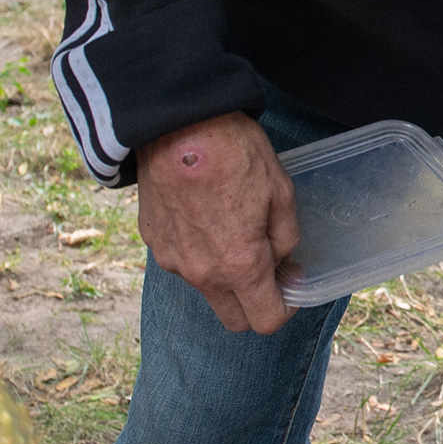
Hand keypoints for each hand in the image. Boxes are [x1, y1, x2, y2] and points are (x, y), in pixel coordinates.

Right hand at [136, 110, 296, 333]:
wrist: (175, 122)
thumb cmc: (233, 152)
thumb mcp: (281, 192)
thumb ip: (286, 240)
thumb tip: (285, 267)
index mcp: (239, 265)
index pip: (266, 321)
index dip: (286, 308)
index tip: (290, 283)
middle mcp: (202, 273)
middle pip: (234, 319)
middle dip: (254, 304)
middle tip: (266, 266)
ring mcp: (172, 260)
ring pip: (206, 289)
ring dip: (223, 276)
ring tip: (230, 228)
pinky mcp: (153, 242)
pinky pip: (182, 262)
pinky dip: (197, 252)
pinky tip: (203, 214)